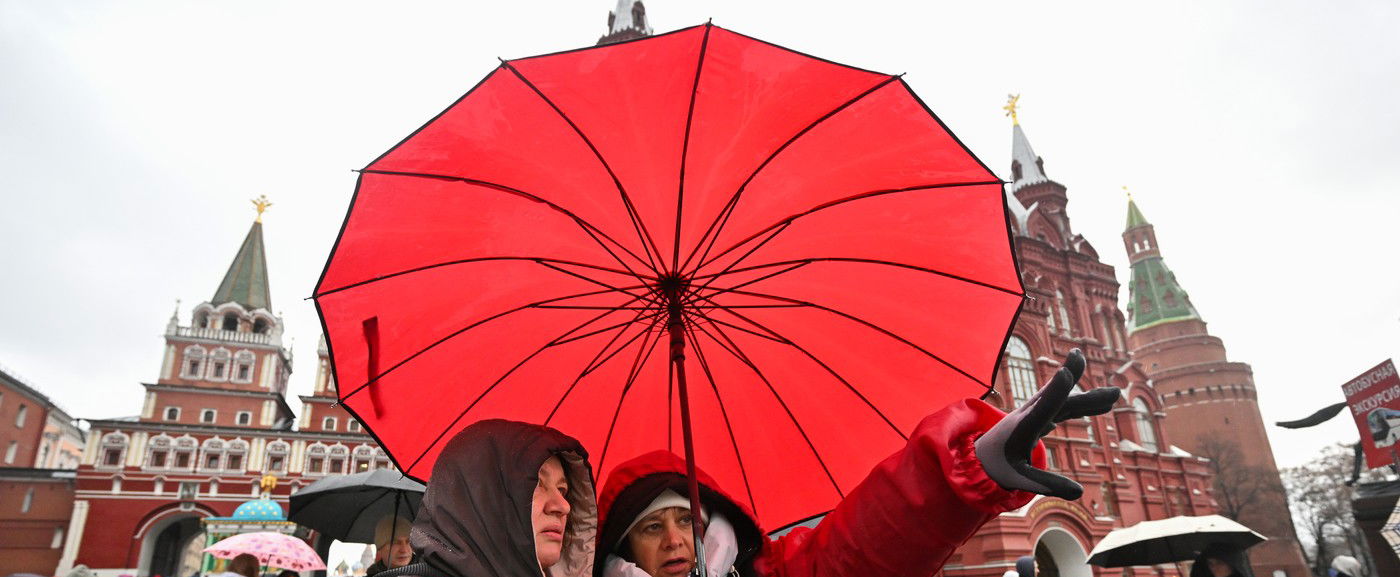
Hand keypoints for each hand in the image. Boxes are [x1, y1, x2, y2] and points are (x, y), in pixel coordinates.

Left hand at [974, 348, 1119, 498]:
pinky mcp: (1039, 416)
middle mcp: (1028, 416)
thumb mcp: (1019, 479)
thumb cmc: (998, 467)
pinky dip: (1082, 406)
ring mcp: (1034, 414)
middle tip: (1114, 389)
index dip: (1053, 392)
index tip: (1064, 372)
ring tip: (1114, 395)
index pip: (1040, 409)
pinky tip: (1102, 406)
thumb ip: (1046, 484)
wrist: (980, 455)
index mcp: (1021, 429)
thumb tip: (1079, 493)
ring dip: (1088, 398)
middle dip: (1084, 395)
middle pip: (1058, 401)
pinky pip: (1063, 408)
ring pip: (1064, 402)